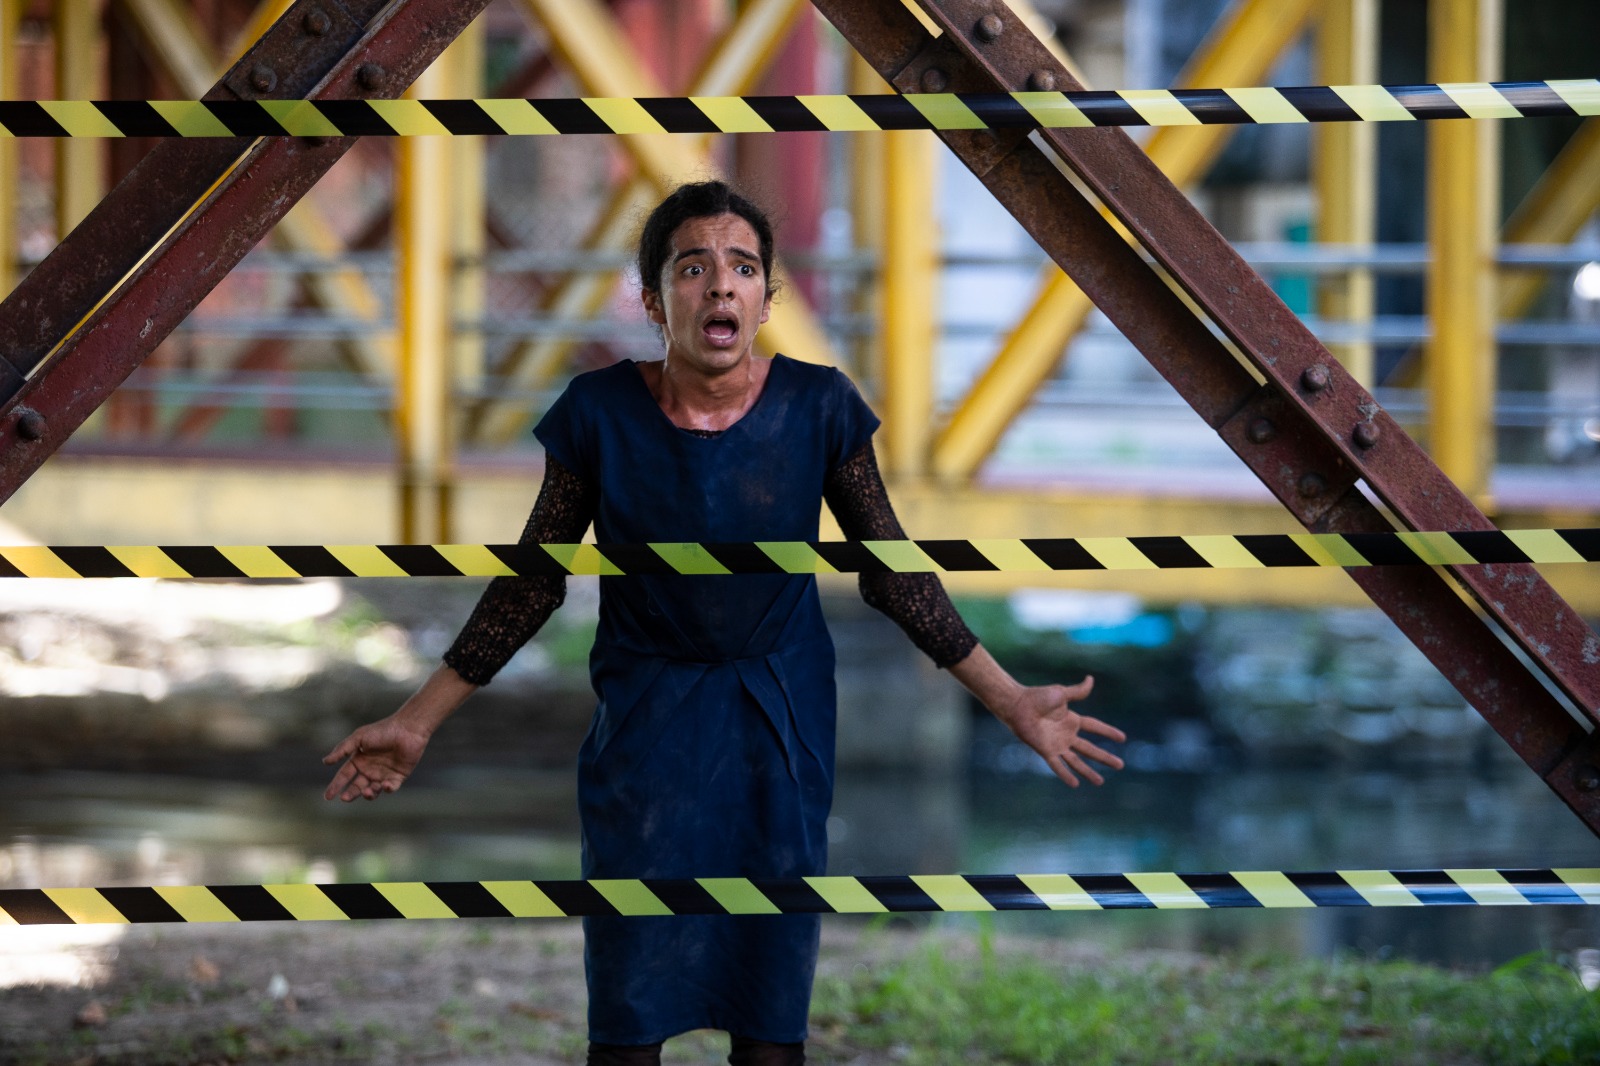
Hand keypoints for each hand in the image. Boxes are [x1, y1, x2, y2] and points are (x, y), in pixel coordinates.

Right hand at [322, 715, 430, 801]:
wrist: (407, 729)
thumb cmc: (382, 731)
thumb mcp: (359, 738)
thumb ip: (342, 750)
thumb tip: (325, 762)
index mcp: (359, 760)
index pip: (344, 776)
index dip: (336, 786)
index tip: (328, 797)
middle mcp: (370, 769)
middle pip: (357, 787)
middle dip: (350, 794)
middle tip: (345, 798)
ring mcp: (384, 774)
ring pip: (373, 790)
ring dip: (369, 793)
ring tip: (366, 791)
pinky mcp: (398, 777)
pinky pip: (391, 787)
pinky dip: (387, 789)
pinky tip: (384, 785)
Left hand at [994, 676, 1125, 787]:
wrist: (1018, 705)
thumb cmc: (1037, 697)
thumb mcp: (1061, 693)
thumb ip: (1078, 691)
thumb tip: (1091, 679)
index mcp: (1072, 720)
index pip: (1095, 727)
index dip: (1108, 731)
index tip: (1122, 738)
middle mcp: (1066, 735)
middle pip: (1090, 749)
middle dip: (1105, 757)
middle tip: (1120, 765)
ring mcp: (1057, 744)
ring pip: (1076, 761)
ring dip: (1088, 771)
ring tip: (1100, 782)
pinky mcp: (1046, 750)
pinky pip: (1057, 765)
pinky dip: (1065, 774)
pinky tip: (1075, 783)